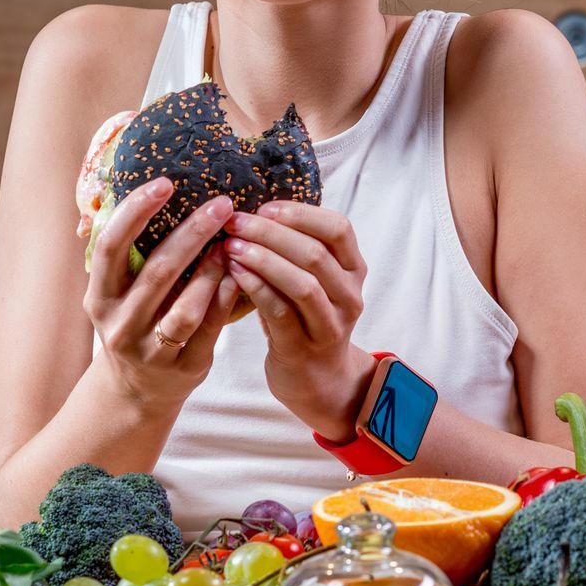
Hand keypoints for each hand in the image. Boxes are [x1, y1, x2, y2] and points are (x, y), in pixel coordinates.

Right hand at [83, 179, 241, 410]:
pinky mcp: (184, 369)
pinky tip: (242, 274)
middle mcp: (120, 324)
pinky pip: (211, 329)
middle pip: (157, 272)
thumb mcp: (118, 293)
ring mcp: (151, 351)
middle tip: (222, 204)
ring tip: (234, 241)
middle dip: (192, 234)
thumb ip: (131, 255)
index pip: (110, 247)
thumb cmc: (134, 322)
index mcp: (99, 297)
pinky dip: (226, 298)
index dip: (135, 212)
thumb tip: (155, 189)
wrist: (136, 391)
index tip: (164, 183)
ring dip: (213, 270)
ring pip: (186, 308)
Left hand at [222, 201, 368, 440]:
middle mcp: (349, 295)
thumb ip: (296, 249)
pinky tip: (234, 273)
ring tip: (231, 246)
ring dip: (263, 260)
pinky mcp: (305, 347)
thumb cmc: (303, 317)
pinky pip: (281, 312)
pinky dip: (257, 288)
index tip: (265, 207)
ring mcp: (331, 324)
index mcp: (354, 269)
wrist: (316, 377)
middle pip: (316, 254)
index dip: (301, 213)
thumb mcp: (311, 279)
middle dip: (271, 233)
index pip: (339, 228)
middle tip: (235, 223)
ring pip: (303, 284)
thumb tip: (253, 210)